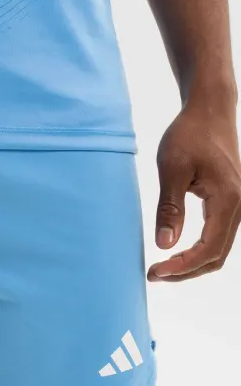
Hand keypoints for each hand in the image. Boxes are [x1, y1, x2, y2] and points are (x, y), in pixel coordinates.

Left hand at [149, 103, 240, 281]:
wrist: (210, 111)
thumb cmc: (189, 135)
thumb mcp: (172, 169)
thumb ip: (170, 208)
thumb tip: (164, 245)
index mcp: (228, 200)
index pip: (208, 249)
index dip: (182, 267)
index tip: (155, 271)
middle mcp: (240, 207)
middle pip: (216, 256)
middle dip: (185, 271)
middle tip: (154, 274)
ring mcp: (238, 206)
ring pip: (219, 250)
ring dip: (192, 264)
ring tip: (162, 268)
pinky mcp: (230, 203)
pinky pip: (218, 237)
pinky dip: (199, 251)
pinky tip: (176, 252)